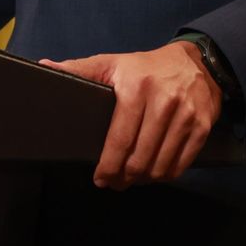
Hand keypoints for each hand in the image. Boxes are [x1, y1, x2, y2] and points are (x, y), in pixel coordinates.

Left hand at [41, 41, 220, 189]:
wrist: (196, 62)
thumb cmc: (146, 67)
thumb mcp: (111, 62)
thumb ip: (78, 68)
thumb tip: (44, 65)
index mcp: (135, 87)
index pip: (120, 138)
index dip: (108, 165)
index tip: (100, 178)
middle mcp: (163, 101)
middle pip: (140, 157)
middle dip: (124, 177)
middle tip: (114, 182)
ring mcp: (185, 116)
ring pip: (161, 165)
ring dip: (144, 180)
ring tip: (132, 179)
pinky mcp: (202, 128)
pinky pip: (181, 164)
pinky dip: (165, 175)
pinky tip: (154, 173)